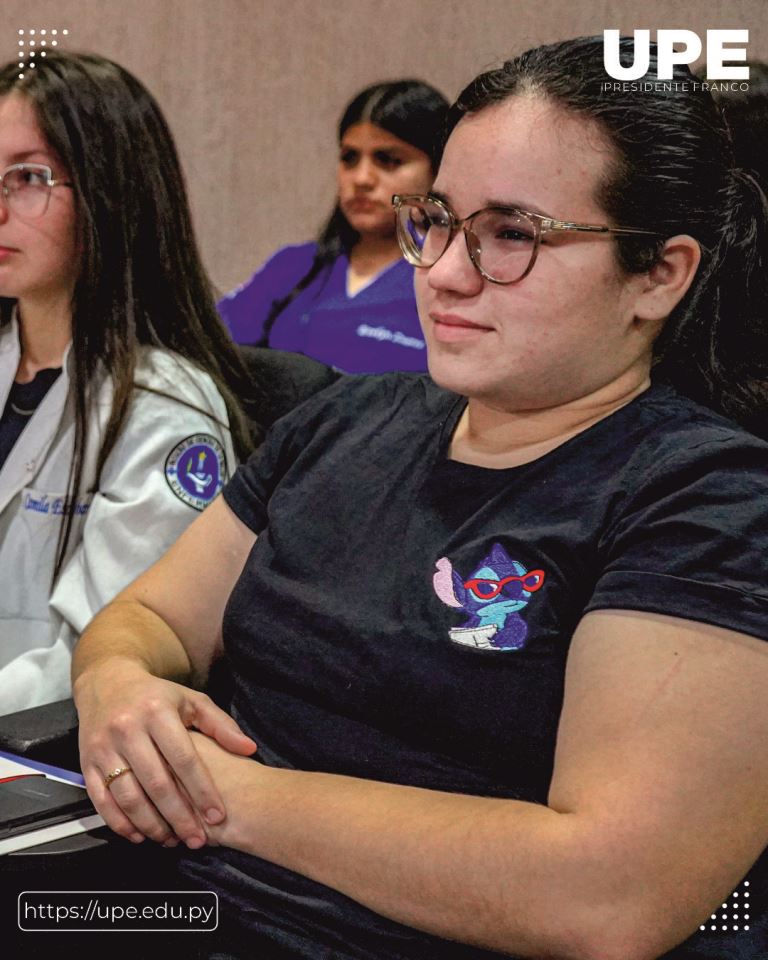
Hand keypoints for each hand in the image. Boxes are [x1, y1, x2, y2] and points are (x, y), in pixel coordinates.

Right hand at [75, 659, 256, 847]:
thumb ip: (221, 725)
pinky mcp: (85, 763)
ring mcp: (103, 748)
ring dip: (150, 824)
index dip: (202, 790)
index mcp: (157, 712)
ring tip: (171, 840)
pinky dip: (120, 823)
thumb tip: (249, 748)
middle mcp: (127, 729)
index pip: (184, 758)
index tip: (217, 815)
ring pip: (128, 796)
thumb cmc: (157, 696)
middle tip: (195, 840)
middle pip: (156, 782)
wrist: (107, 682)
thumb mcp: (191, 701)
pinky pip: (101, 800)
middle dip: (179, 816)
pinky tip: (139, 835)